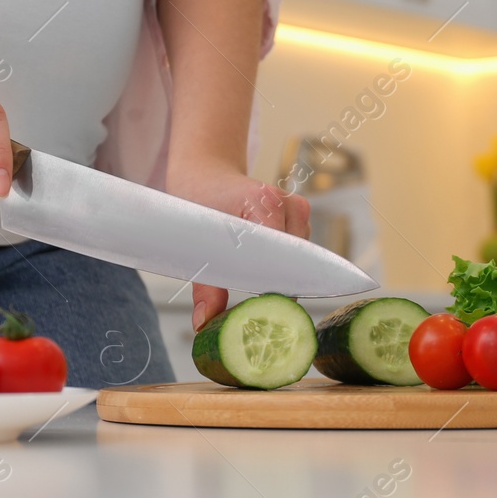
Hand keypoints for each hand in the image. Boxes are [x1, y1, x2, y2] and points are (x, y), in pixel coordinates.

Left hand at [166, 159, 310, 329]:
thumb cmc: (199, 201)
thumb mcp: (196, 243)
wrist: (206, 174)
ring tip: (253, 281)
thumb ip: (205, 287)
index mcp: (264, 202)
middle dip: (275, 286)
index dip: (273, 286)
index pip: (282, 255)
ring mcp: (298, 208)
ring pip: (298, 259)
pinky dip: (281, 265)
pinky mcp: (300, 216)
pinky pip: (297, 252)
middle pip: (294, 261)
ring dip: (278, 275)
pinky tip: (262, 269)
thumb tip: (205, 323)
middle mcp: (288, 203)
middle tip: (254, 305)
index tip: (262, 308)